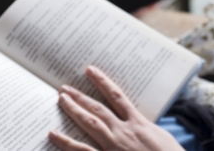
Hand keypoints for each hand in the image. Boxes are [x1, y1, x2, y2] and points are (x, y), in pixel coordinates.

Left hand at [49, 66, 183, 150]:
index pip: (116, 96)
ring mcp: (113, 146)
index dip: (102, 82)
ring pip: (89, 124)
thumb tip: (136, 121)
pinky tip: (52, 134)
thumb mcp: (160, 138)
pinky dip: (66, 142)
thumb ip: (145, 128)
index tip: (90, 70)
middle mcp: (124, 131)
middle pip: (98, 109)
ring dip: (73, 110)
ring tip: (61, 100)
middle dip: (80, 97)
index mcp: (139, 123)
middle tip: (64, 87)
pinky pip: (82, 150)